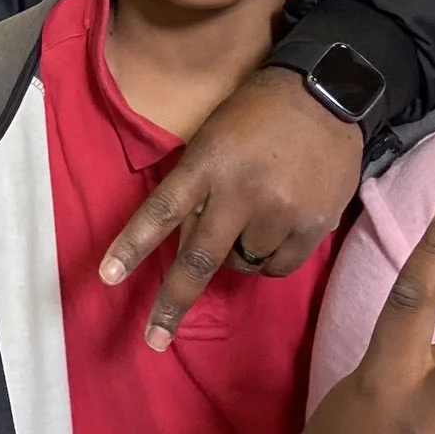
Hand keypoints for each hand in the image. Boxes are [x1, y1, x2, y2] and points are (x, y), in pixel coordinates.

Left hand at [98, 63, 365, 348]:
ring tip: (248, 219)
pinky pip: (277, 267)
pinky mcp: (313, 226)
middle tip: (154, 339)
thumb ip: (197, 188)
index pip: (161, 211)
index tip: (107, 277)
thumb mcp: (213, 137)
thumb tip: (184, 245)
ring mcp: (280, 212)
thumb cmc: (256, 114)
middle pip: (200, 261)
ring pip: (241, 265)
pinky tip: (275, 230)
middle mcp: (241, 192)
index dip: (132, 246)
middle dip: (173, 304)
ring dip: (235, 255)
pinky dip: (268, 260)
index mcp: (207, 163)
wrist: (327, 94)